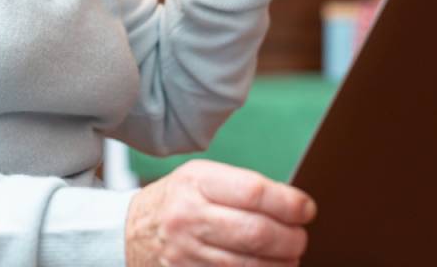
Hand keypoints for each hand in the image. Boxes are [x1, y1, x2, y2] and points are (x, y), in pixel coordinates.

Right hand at [125, 160, 315, 266]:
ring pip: (251, 266)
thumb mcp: (200, 179)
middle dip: (291, 239)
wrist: (130, 232)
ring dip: (281, 264)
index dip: (289, 204)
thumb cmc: (176, 201)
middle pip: (256, 233)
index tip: (306, 209)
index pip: (253, 192)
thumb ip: (241, 188)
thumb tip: (291, 206)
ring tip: (289, 257)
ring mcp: (188, 255)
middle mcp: (189, 219)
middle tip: (300, 237)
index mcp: (196, 184)